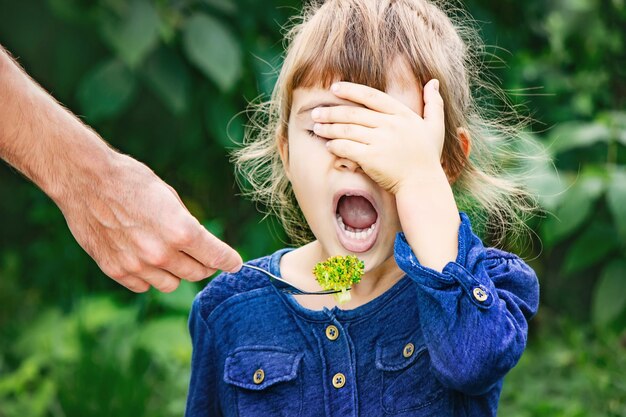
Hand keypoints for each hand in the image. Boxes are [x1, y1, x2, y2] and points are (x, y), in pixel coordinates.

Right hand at [57, 153, 241, 292]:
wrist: (85, 180)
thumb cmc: (130, 180)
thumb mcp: (170, 196)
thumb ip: (187, 224)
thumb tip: (201, 243)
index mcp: (181, 231)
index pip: (217, 257)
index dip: (229, 261)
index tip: (234, 263)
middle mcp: (161, 253)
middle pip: (197, 273)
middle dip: (205, 265)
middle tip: (203, 256)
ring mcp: (137, 265)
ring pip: (172, 284)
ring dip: (176, 272)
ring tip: (169, 255)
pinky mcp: (116, 270)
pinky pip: (144, 286)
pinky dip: (149, 276)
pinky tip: (145, 259)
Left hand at [311, 79, 444, 193]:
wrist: (422, 185)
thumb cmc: (428, 157)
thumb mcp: (436, 127)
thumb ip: (434, 103)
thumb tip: (434, 81)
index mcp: (403, 114)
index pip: (371, 97)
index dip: (351, 90)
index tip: (334, 88)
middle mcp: (390, 125)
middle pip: (354, 113)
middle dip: (332, 112)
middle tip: (316, 112)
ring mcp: (381, 141)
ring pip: (347, 129)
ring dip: (329, 128)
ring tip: (316, 127)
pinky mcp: (371, 158)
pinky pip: (347, 147)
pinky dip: (335, 145)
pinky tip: (327, 145)